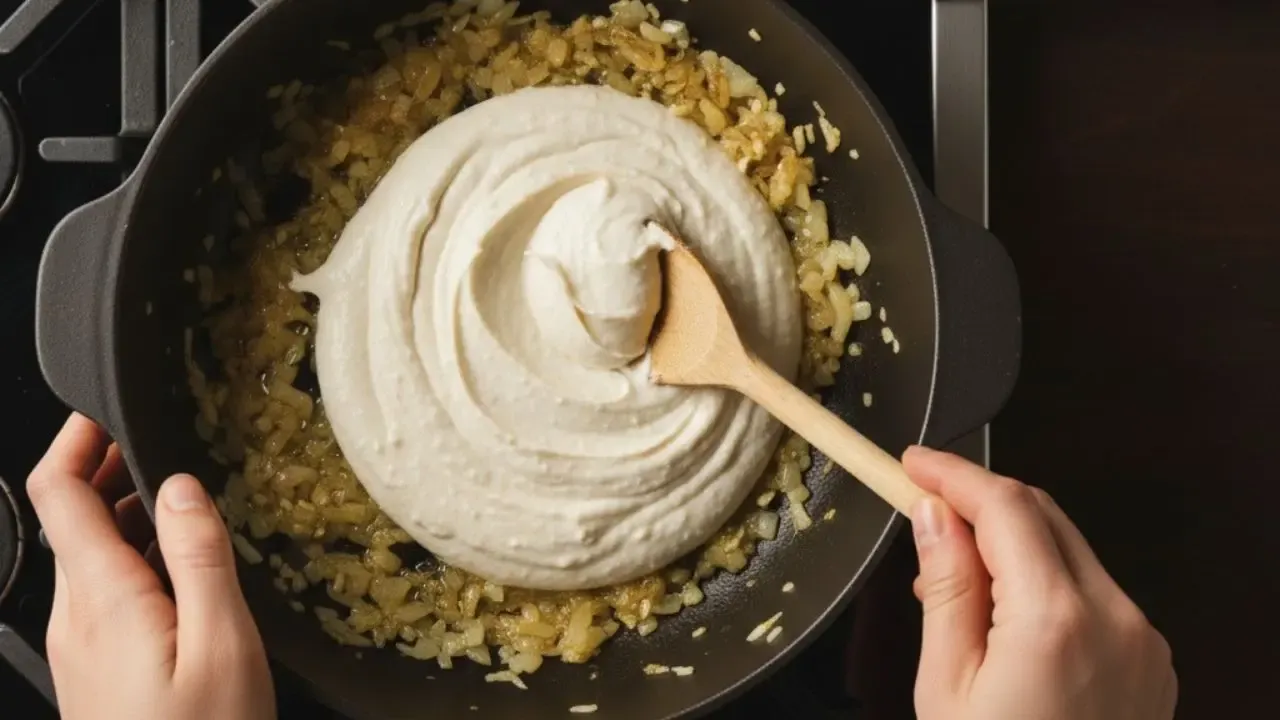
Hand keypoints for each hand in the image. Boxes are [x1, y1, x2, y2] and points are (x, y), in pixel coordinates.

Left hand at [27, 414, 275, 719]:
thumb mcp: (221, 643)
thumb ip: (198, 557)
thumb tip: (179, 488)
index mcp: (102, 597)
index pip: (57, 493)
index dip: (76, 440)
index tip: (107, 408)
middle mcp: (76, 615)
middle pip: (71, 518)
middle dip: (110, 471)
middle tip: (165, 446)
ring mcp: (80, 643)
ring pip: (89, 556)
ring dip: (126, 516)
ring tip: (184, 502)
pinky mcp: (95, 666)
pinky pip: (104, 592)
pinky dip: (135, 558)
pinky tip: (183, 568)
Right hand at [904, 446, 1175, 719]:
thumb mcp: (947, 687)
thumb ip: (947, 590)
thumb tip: (933, 516)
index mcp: (1057, 621)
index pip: (1004, 506)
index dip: (953, 473)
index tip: (912, 463)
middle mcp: (1116, 619)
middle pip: (1043, 515)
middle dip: (980, 501)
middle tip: (921, 508)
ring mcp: (1143, 641)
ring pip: (1070, 550)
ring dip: (1011, 542)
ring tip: (953, 580)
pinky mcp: (1151, 662)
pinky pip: (1094, 592)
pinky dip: (1046, 581)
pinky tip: (1004, 614)